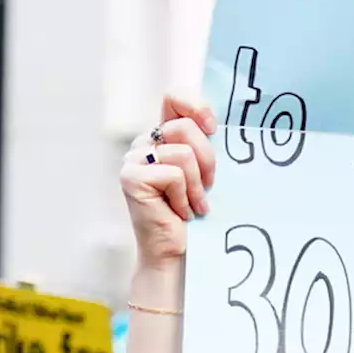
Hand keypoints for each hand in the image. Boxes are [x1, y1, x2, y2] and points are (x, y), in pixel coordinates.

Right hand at [120, 95, 216, 273]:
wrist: (179, 254)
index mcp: (163, 137)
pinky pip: (173, 175)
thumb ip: (207, 147)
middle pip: (185, 128)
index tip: (213, 128)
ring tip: (193, 205)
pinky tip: (179, 212)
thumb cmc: (198, 215)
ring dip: (197, 186)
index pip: (174, 98)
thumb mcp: (208, 174)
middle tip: (208, 187)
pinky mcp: (131, 177)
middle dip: (207, 161)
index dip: (196, 107)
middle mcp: (145, 143)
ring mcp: (134, 159)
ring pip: (183, 154)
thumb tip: (222, 126)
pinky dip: (184, 198)